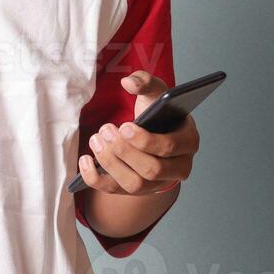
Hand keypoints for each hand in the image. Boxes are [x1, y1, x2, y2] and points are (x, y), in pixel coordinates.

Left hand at [78, 70, 198, 196]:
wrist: (155, 131)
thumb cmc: (158, 112)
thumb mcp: (156, 93)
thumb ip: (145, 82)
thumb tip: (129, 82)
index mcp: (188, 141)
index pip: (170, 148)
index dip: (145, 140)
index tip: (123, 126)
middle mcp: (178, 168)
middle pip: (152, 170)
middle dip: (124, 152)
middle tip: (106, 130)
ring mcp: (158, 183)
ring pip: (135, 185)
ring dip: (111, 164)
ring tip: (96, 141)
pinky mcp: (137, 191)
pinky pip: (116, 191)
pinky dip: (97, 179)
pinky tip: (85, 160)